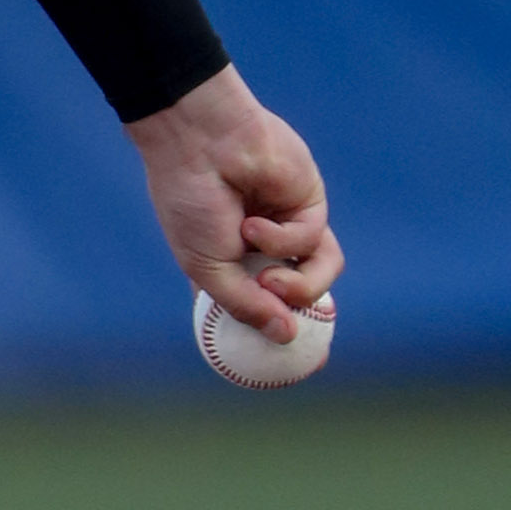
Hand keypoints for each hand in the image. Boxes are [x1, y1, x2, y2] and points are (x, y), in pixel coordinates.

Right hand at [126, 66, 341, 338]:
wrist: (201, 144)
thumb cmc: (191, 202)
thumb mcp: (206, 266)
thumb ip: (245, 304)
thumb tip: (286, 336)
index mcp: (233, 265)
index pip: (264, 306)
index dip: (281, 332)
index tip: (295, 365)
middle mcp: (265, 250)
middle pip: (305, 294)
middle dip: (302, 312)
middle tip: (296, 330)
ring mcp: (290, 226)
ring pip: (320, 272)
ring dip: (300, 284)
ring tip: (272, 279)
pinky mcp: (311, 204)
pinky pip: (315, 239)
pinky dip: (285, 239)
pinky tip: (254, 224)